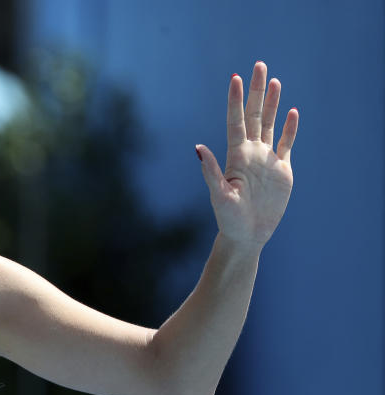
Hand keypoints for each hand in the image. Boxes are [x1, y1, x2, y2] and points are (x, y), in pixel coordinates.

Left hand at [196, 62, 298, 247]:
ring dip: (272, 103)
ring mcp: (266, 159)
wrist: (248, 235)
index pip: (236, 121)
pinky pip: (286, 144)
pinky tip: (291, 112)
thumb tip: (198, 149)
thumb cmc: (229, 219)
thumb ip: (211, 172)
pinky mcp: (281, 170)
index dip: (236, 100)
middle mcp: (251, 152)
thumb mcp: (219, 196)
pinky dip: (289, 128)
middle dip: (256, 91)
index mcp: (236, 156)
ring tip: (275, 81)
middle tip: (259, 65)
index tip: (235, 78)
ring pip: (270, 124)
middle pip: (254, 115)